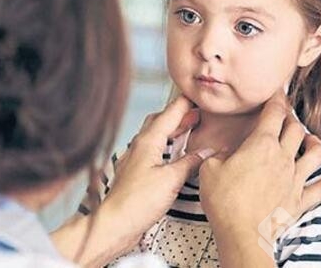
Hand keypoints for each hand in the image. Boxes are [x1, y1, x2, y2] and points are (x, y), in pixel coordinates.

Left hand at [101, 95, 214, 245]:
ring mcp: (135, 158)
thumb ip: (190, 163)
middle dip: (179, 114)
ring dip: (172, 130)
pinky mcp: (135, 172)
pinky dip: (166, 145)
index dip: (185, 103)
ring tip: (188, 129)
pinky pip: (152, 150)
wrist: (114, 224)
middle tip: (196, 113)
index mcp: (148, 141)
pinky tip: (172, 154)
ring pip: (155, 135)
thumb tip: (206, 152)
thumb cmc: (136, 202)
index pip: (170, 113)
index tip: (197, 95)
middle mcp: (139, 146)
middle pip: (160, 121)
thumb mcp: (171, 180)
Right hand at [198, 91, 320, 266]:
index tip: (277, 91)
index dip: (276, 98)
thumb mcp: (208, 169)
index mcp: (261, 145)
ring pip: (315, 152)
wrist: (242, 234)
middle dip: (291, 119)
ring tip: (311, 140)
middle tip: (285, 117)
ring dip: (314, 142)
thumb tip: (220, 152)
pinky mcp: (300, 200)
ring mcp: (294, 179)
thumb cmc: (224, 201)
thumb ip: (216, 155)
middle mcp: (282, 157)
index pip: (273, 113)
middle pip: (295, 129)